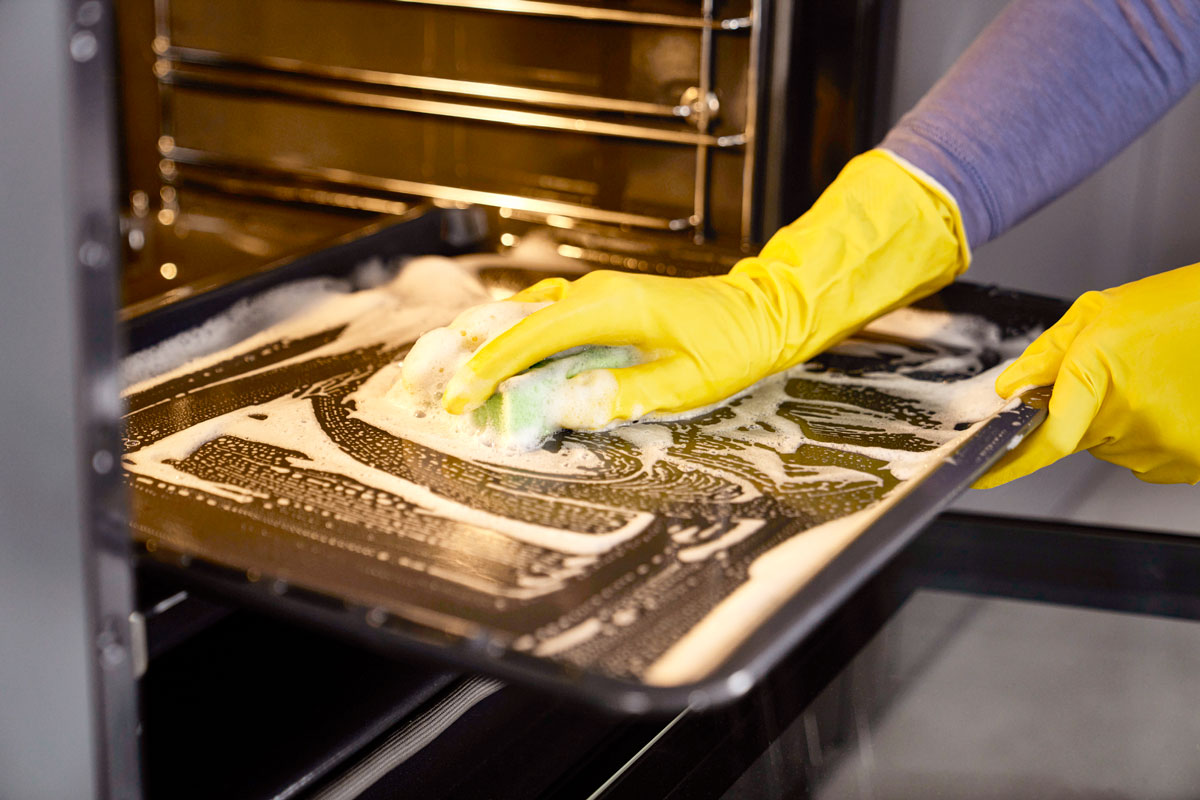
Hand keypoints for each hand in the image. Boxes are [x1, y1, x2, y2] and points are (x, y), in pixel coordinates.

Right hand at [443, 151, 970, 426]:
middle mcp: (594, 292)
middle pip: (513, 320)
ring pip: (523, 315)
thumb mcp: (686, 384)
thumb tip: (568, 406)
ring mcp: (595, 292)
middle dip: (467, 354)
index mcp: (609, 308)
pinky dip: (513, 337)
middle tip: (426, 386)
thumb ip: (624, 395)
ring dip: (484, 344)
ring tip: (445, 372)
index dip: (487, 371)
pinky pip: (544, 316)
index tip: (457, 400)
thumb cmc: (733, 346)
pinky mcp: (601, 302)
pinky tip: (496, 355)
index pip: (529, 339)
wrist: (765, 309)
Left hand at [976, 263, 1199, 486]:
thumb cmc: (1179, 307)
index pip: (1044, 439)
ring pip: (1115, 447)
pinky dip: (1152, 435)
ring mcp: (1163, 446)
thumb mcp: (1099, 313)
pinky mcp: (1192, 460)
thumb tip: (1011, 388)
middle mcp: (1129, 420)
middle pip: (1078, 438)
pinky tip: (1174, 399)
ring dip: (1122, 422)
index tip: (981, 476)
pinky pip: (1150, 459)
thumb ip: (1048, 354)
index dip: (1008, 464)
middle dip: (1083, 412)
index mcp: (1098, 378)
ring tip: (1155, 380)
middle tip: (1120, 375)